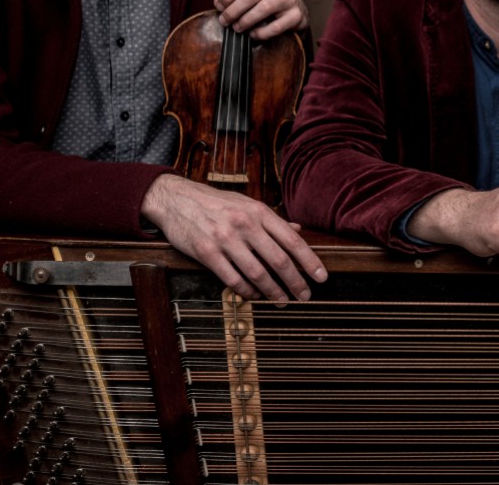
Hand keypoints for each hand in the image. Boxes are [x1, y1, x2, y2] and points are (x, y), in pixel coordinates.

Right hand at [141, 174, 327, 301]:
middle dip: (296, 282)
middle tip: (305, 296)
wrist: (177, 199)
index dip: (310, 261)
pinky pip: (232, 278)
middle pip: (278, 260)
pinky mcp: (207, 253)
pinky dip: (247, 290)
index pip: (292, 240)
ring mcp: (225, 239)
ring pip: (257, 273)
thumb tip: (298, 231)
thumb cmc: (216, 203)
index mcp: (259, 211)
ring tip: (282, 300)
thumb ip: (272, 220)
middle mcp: (245, 224)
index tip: (322, 277)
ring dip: (273, 291)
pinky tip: (255, 295)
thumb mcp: (247, 204)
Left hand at [213, 0, 308, 39]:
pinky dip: (261, 32)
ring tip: (237, 27)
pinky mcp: (297, 15)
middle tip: (224, 21)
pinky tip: (253, 34)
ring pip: (263, 8)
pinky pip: (276, 26)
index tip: (219, 6)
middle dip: (233, 10)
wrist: (295, 10)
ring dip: (245, 20)